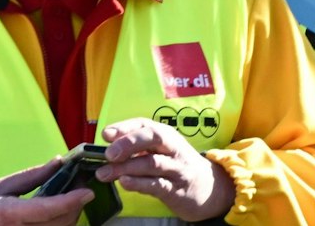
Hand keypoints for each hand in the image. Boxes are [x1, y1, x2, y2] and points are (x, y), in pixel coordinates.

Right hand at [0, 157, 92, 225]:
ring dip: (73, 212)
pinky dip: (64, 221)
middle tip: (80, 184)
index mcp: (9, 214)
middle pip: (61, 221)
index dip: (70, 201)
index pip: (45, 210)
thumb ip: (31, 176)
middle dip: (77, 202)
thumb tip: (58, 162)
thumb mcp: (0, 187)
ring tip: (71, 195)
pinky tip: (61, 209)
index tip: (87, 191)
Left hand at [98, 117, 234, 221]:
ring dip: (126, 167)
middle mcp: (174, 148)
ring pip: (152, 163)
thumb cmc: (177, 166)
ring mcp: (177, 168)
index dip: (125, 127)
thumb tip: (107, 145)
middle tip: (108, 154)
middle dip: (129, 142)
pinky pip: (157, 184)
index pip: (146, 125)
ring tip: (104, 173)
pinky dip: (139, 183)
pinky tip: (125, 183)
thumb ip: (138, 148)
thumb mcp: (161, 152)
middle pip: (154, 137)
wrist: (210, 188)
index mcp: (167, 136)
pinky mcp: (177, 189)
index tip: (106, 134)